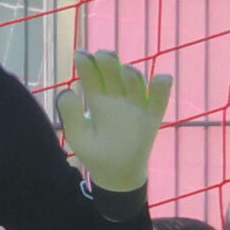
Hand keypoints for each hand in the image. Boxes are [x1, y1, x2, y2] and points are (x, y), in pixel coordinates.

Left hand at [57, 49, 172, 193]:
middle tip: (102, 55)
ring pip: (135, 82)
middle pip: (113, 73)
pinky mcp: (152, 116)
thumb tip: (67, 91)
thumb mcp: (78, 137)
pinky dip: (162, 88)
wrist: (117, 175)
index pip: (92, 76)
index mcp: (98, 99)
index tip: (79, 54)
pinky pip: (159, 99)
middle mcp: (117, 97)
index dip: (87, 64)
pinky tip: (161, 79)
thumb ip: (71, 115)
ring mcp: (136, 104)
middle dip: (108, 62)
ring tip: (124, 71)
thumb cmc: (96, 153)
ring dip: (130, 74)